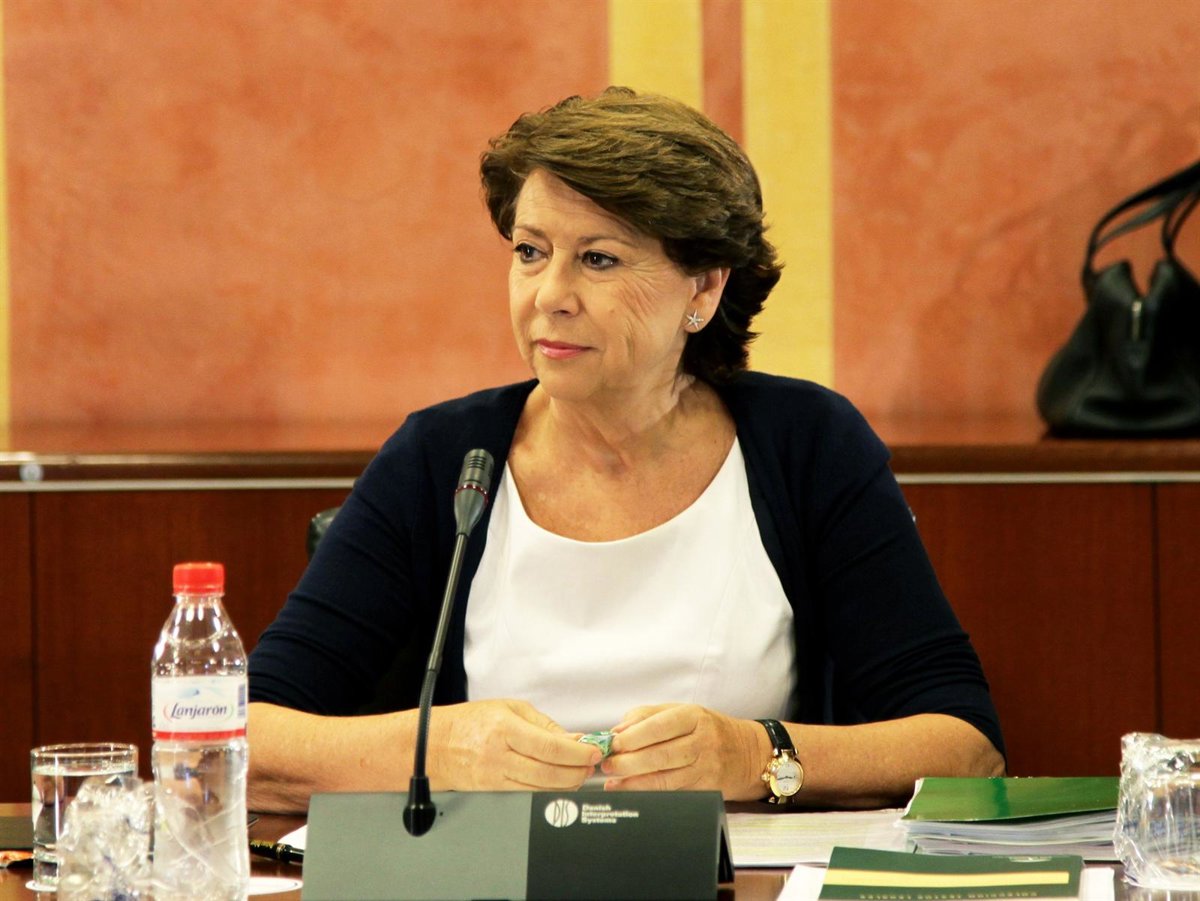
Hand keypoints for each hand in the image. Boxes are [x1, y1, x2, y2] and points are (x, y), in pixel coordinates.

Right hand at [429, 699, 600, 790]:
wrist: (435, 745)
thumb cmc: (471, 722)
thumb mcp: (509, 709)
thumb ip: (544, 725)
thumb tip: (574, 738)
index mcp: (505, 728)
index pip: (550, 746)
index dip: (577, 752)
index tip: (593, 752)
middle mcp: (500, 754)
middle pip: (549, 772)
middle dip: (577, 771)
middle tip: (591, 765)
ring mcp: (495, 776)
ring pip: (541, 788)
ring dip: (567, 784)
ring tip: (579, 774)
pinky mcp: (493, 791)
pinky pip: (527, 795)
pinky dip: (548, 792)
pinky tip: (559, 784)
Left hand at [600, 703, 767, 799]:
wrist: (747, 754)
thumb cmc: (707, 729)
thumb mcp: (683, 711)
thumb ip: (648, 716)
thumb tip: (618, 730)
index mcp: (694, 716)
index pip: (660, 726)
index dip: (633, 737)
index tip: (612, 744)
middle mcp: (702, 741)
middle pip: (660, 755)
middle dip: (629, 762)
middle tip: (607, 765)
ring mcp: (705, 768)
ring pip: (665, 779)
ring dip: (634, 782)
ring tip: (612, 782)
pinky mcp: (706, 789)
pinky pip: (673, 792)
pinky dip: (648, 793)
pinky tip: (630, 791)